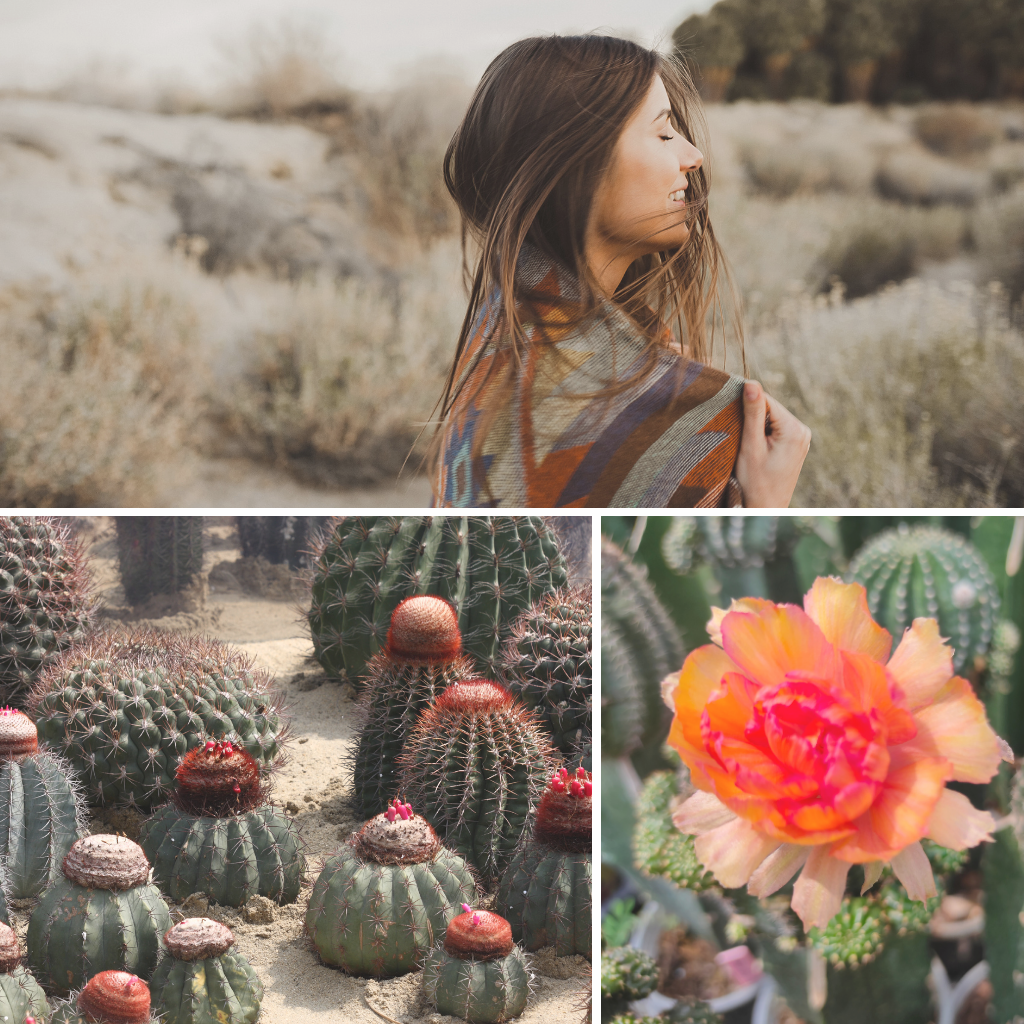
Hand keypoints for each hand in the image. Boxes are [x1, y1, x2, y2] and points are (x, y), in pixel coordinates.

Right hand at [735, 381, 810, 507]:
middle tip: (740, 439)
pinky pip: (776, 430)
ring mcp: (802, 439)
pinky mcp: (796, 446)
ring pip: (771, 419)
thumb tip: (751, 383)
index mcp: (795, 429)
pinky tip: (755, 451)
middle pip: (770, 409)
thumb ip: (752, 413)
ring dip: (756, 427)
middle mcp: (803, 431)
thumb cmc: (755, 482)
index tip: (731, 419)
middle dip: (752, 419)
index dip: (745, 406)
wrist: (765, 510)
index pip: (765, 400)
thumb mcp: (750, 445)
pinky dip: (762, 435)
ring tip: (747, 447)